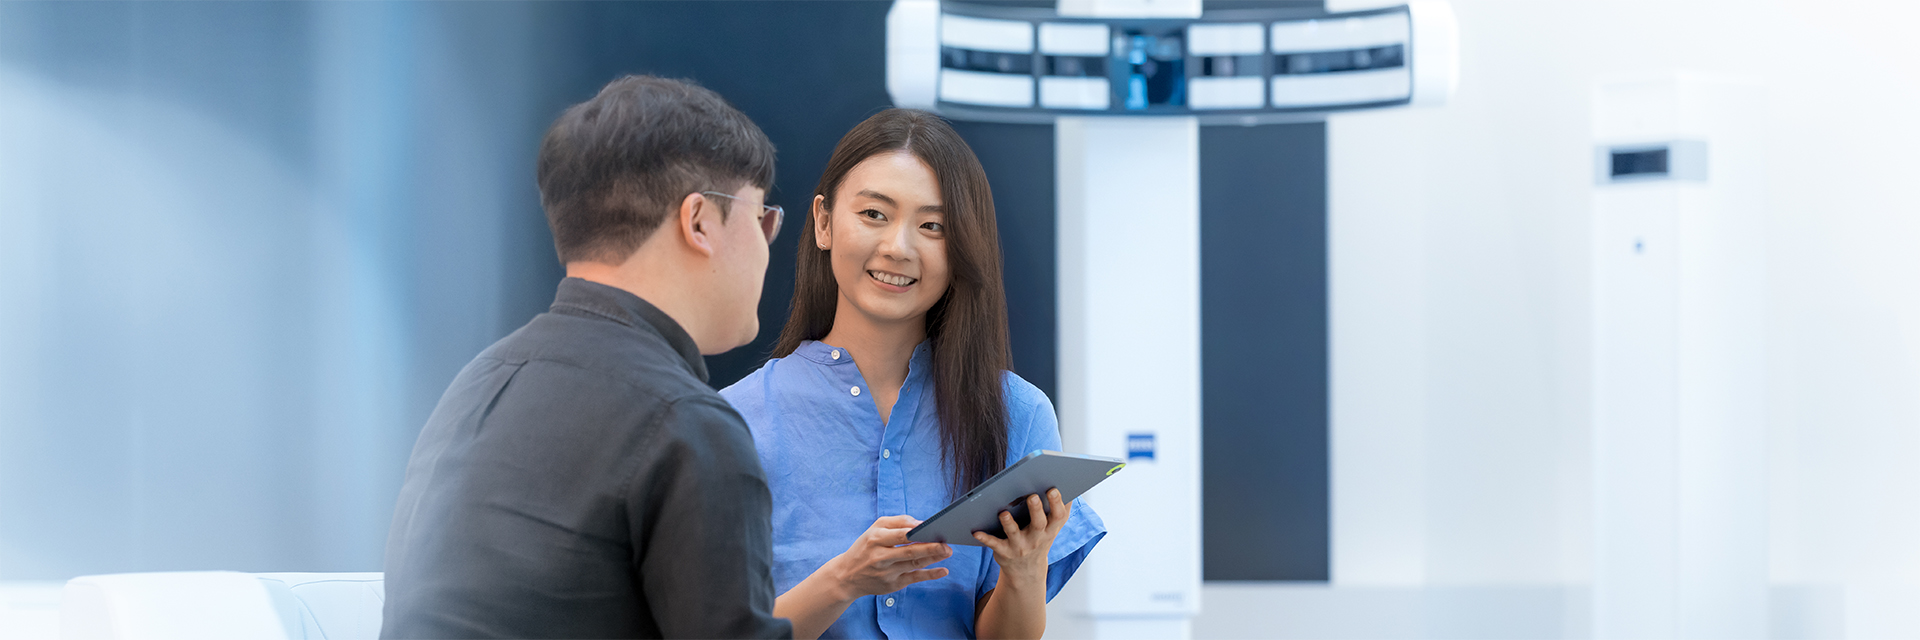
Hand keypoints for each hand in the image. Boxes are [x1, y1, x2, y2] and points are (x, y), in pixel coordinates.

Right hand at [823, 515, 953, 600]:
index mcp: (875, 539)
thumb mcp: (874, 530)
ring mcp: (887, 572)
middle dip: (930, 548)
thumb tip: (920, 523)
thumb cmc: (865, 548)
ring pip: (913, 565)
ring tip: (947, 552)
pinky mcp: (893, 584)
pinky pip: (914, 579)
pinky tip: (943, 571)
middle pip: (909, 551)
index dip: (917, 531)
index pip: (899, 534)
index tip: (933, 527)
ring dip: (933, 559)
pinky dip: (930, 575)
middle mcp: (880, 557)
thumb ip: (897, 522)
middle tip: (946, 544)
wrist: (847, 575)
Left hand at [973, 488, 1069, 583]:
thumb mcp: (1052, 528)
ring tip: (1003, 513)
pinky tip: (975, 531)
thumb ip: (1059, 508)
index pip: (1058, 516)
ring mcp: (1020, 546)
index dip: (1056, 503)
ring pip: (1014, 534)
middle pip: (1038, 524)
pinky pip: (994, 544)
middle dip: (1036, 510)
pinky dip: (985, 538)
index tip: (1052, 489)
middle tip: (1032, 496)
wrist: (1026, 570)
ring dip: (1009, 523)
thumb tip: (1066, 482)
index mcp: (1050, 530)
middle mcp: (1037, 539)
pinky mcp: (1004, 552)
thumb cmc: (1038, 539)